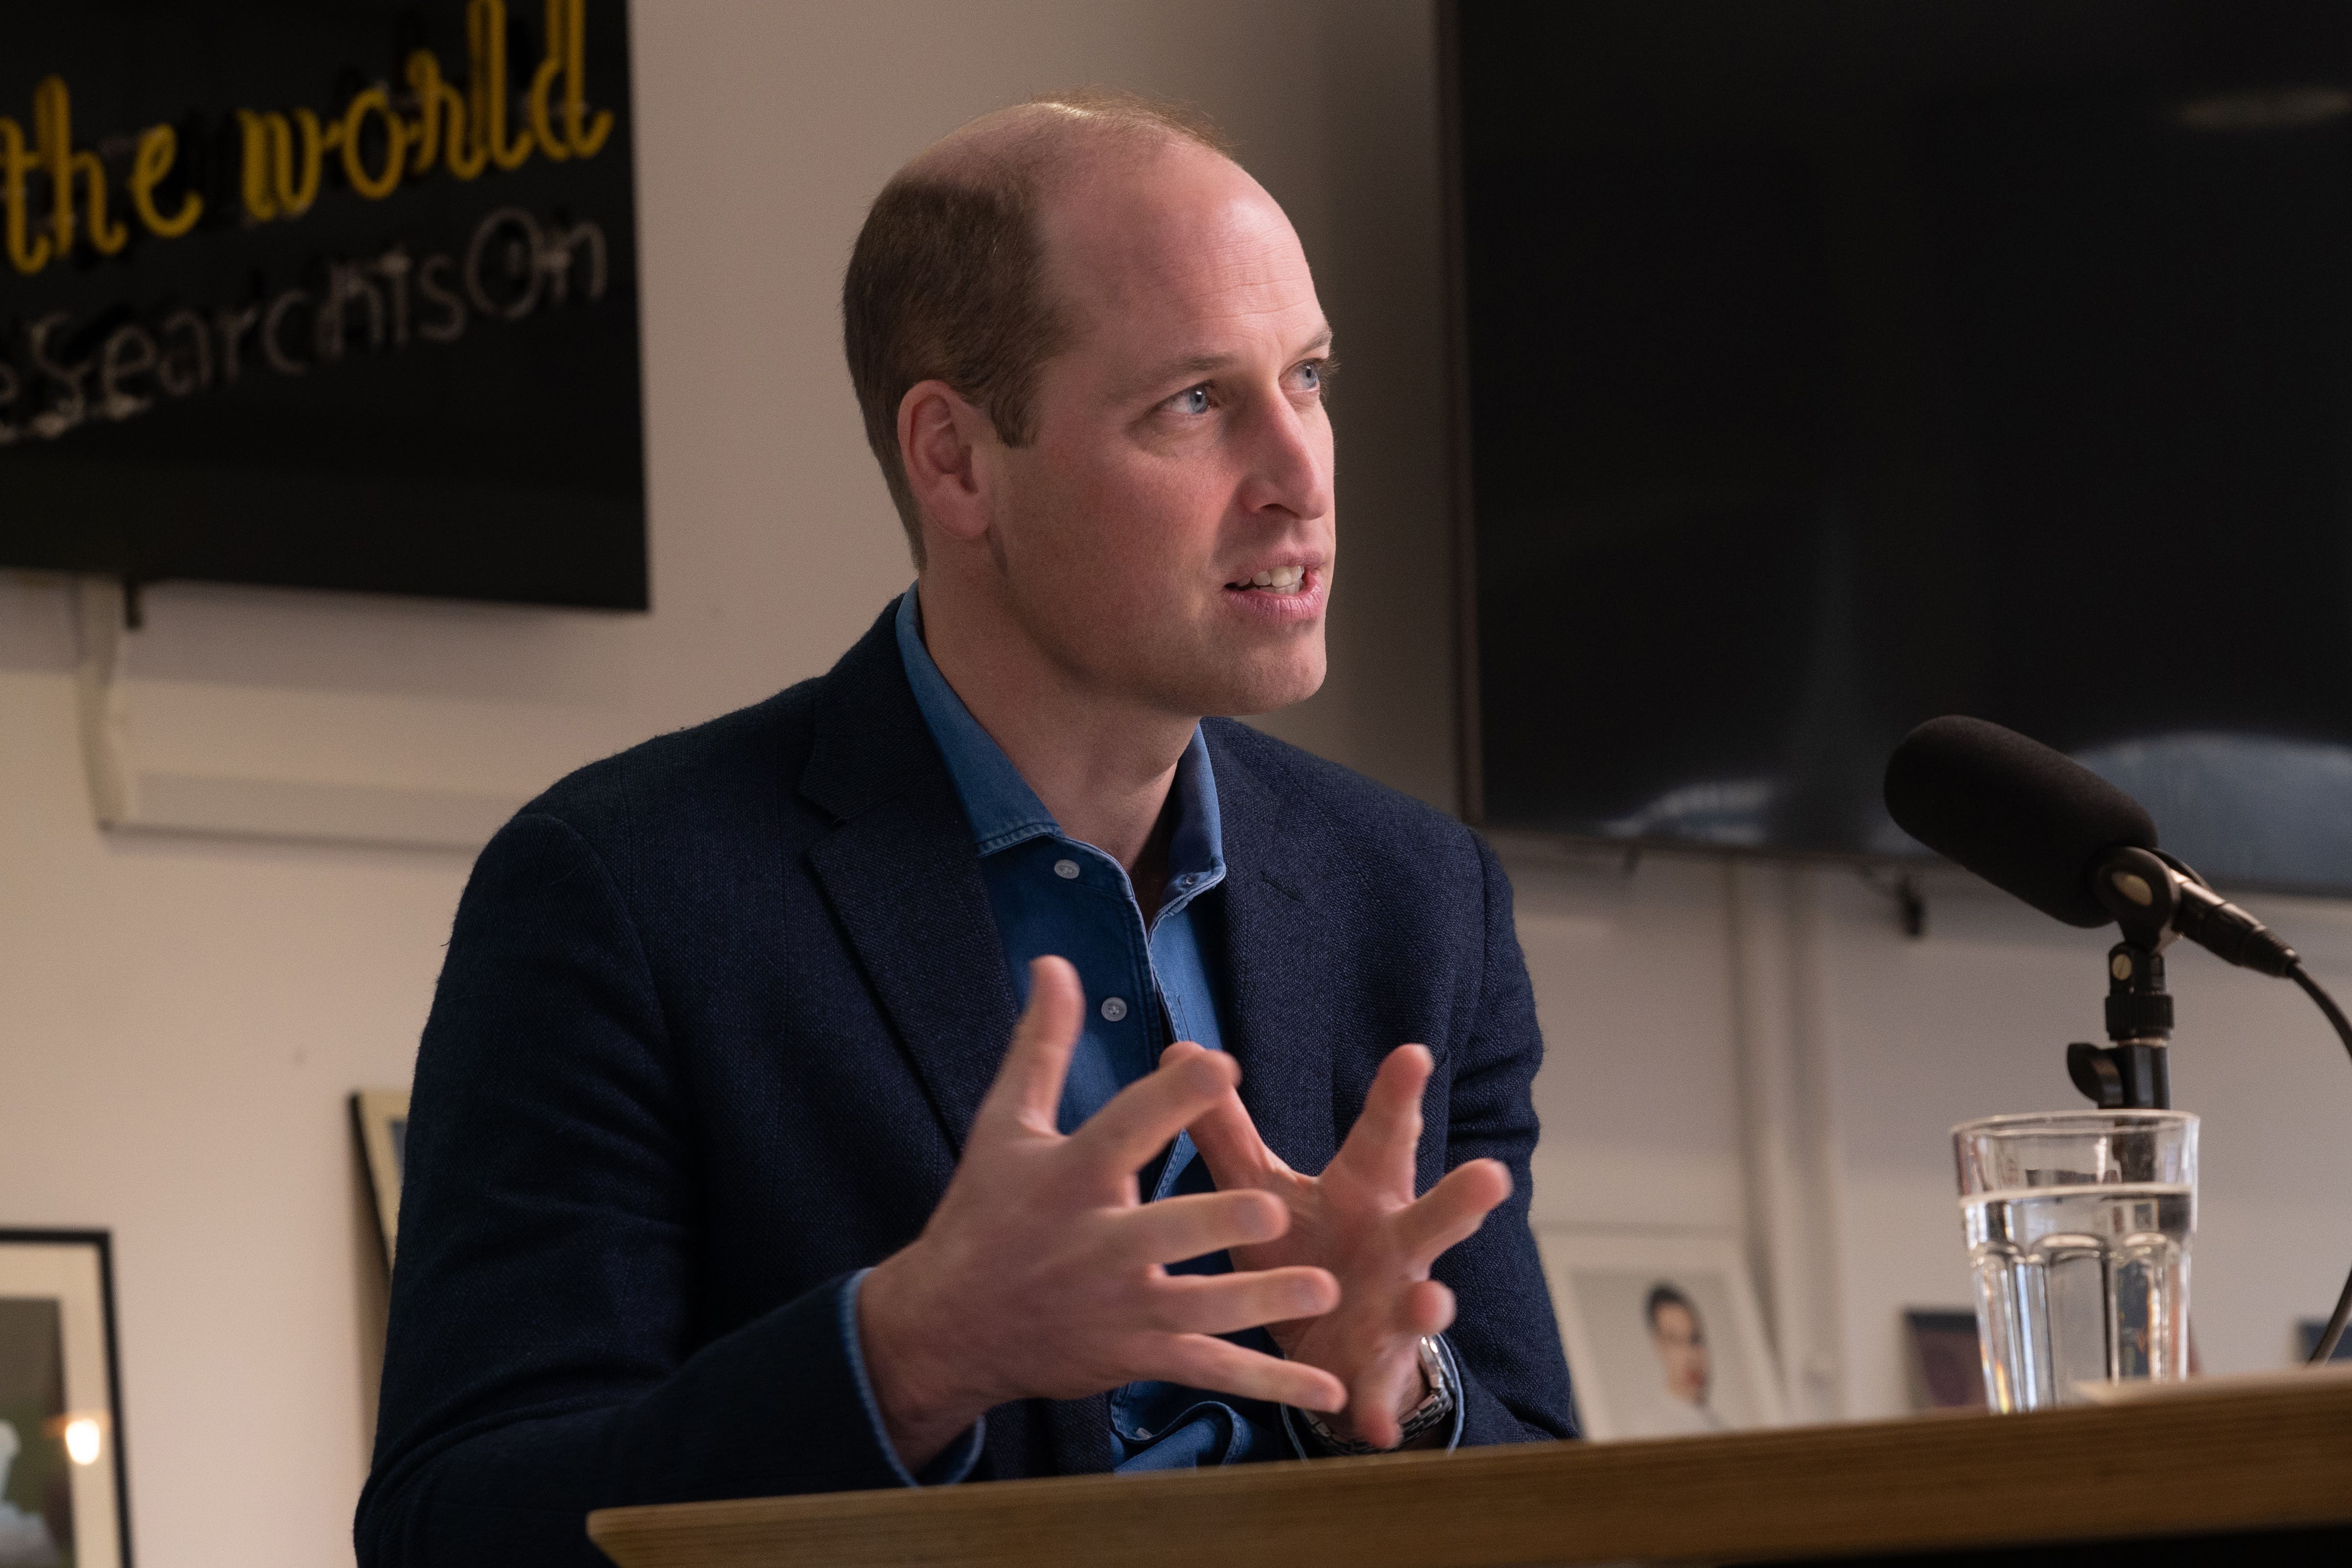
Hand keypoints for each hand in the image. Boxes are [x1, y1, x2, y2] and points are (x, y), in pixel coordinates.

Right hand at [857, 958, 1346, 1469]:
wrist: (948, 1325)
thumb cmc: (986, 1212)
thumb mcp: (1004, 1126)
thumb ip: (1041, 1045)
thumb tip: (1055, 962)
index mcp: (1071, 1178)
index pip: (1125, 1131)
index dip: (1171, 1098)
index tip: (1219, 1065)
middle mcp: (1098, 1246)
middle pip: (1168, 1231)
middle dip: (1219, 1223)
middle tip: (1275, 1210)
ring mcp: (1121, 1309)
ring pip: (1202, 1309)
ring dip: (1263, 1302)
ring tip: (1325, 1290)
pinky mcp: (1137, 1357)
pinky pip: (1211, 1371)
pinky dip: (1270, 1386)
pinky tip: (1328, 1394)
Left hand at [1177, 1041, 1510, 1449]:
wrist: (1325, 1340)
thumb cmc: (1301, 1246)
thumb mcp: (1260, 1188)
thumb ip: (1225, 1129)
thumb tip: (1182, 1053)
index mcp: (1366, 1192)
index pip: (1384, 1136)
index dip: (1398, 1096)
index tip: (1412, 1054)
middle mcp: (1394, 1245)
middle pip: (1433, 1215)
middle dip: (1462, 1198)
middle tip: (1492, 1175)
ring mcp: (1393, 1310)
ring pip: (1424, 1303)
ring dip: (1430, 1304)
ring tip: (1431, 1301)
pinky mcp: (1374, 1370)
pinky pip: (1381, 1391)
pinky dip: (1380, 1409)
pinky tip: (1378, 1428)